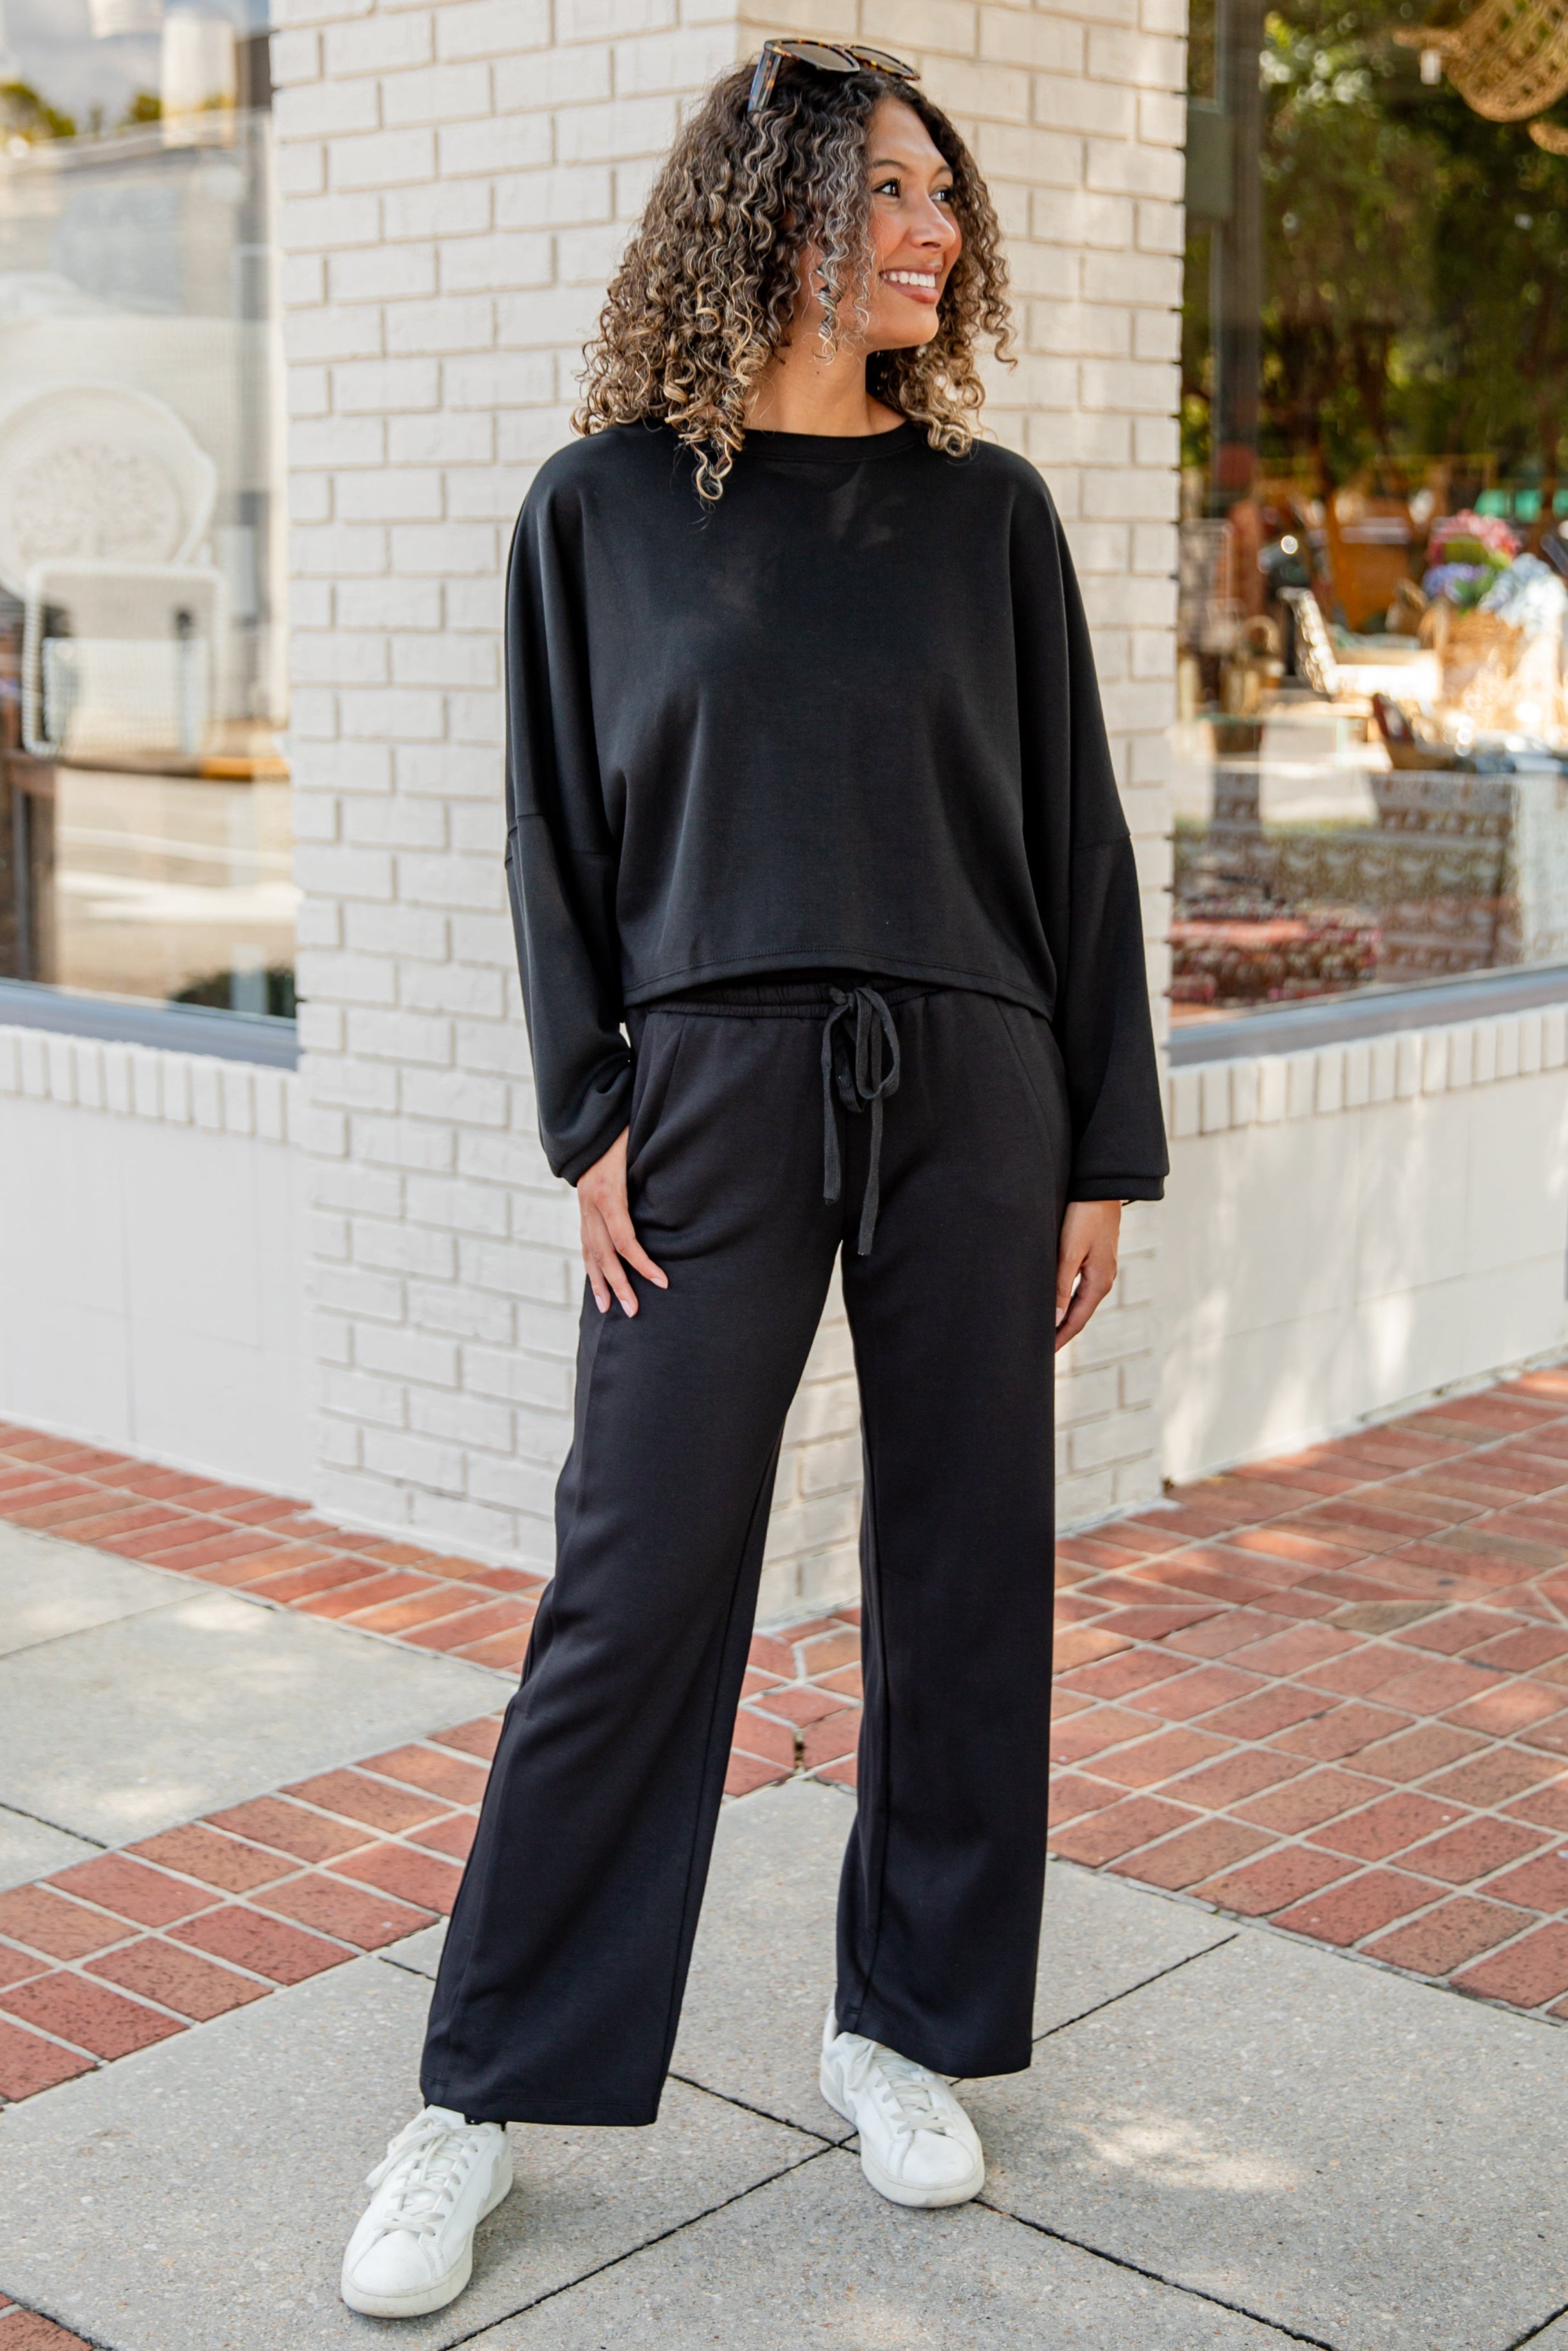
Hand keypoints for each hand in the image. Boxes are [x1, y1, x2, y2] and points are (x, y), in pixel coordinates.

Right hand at [577, 1128, 668, 1316]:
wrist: (592, 1119)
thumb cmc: (626, 1130)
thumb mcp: (642, 1145)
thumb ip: (659, 1169)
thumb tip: (688, 1190)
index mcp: (607, 1191)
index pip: (624, 1239)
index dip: (642, 1263)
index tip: (662, 1282)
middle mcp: (590, 1202)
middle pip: (604, 1253)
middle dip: (619, 1284)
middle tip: (633, 1311)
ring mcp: (582, 1206)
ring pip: (589, 1252)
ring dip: (599, 1282)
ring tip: (608, 1308)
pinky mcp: (581, 1207)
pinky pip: (585, 1242)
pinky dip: (591, 1265)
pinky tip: (597, 1285)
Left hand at [1055, 1200, 1120, 1353]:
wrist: (1100, 1187)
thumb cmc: (1084, 1216)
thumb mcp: (1069, 1252)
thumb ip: (1061, 1286)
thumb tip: (1055, 1319)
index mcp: (1099, 1282)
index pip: (1076, 1321)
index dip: (1060, 1339)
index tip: (1043, 1355)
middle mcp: (1103, 1279)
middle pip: (1079, 1315)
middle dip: (1061, 1333)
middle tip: (1039, 1349)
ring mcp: (1101, 1269)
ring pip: (1079, 1302)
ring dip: (1063, 1317)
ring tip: (1044, 1330)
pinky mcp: (1095, 1258)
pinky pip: (1079, 1287)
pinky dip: (1066, 1300)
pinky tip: (1054, 1301)